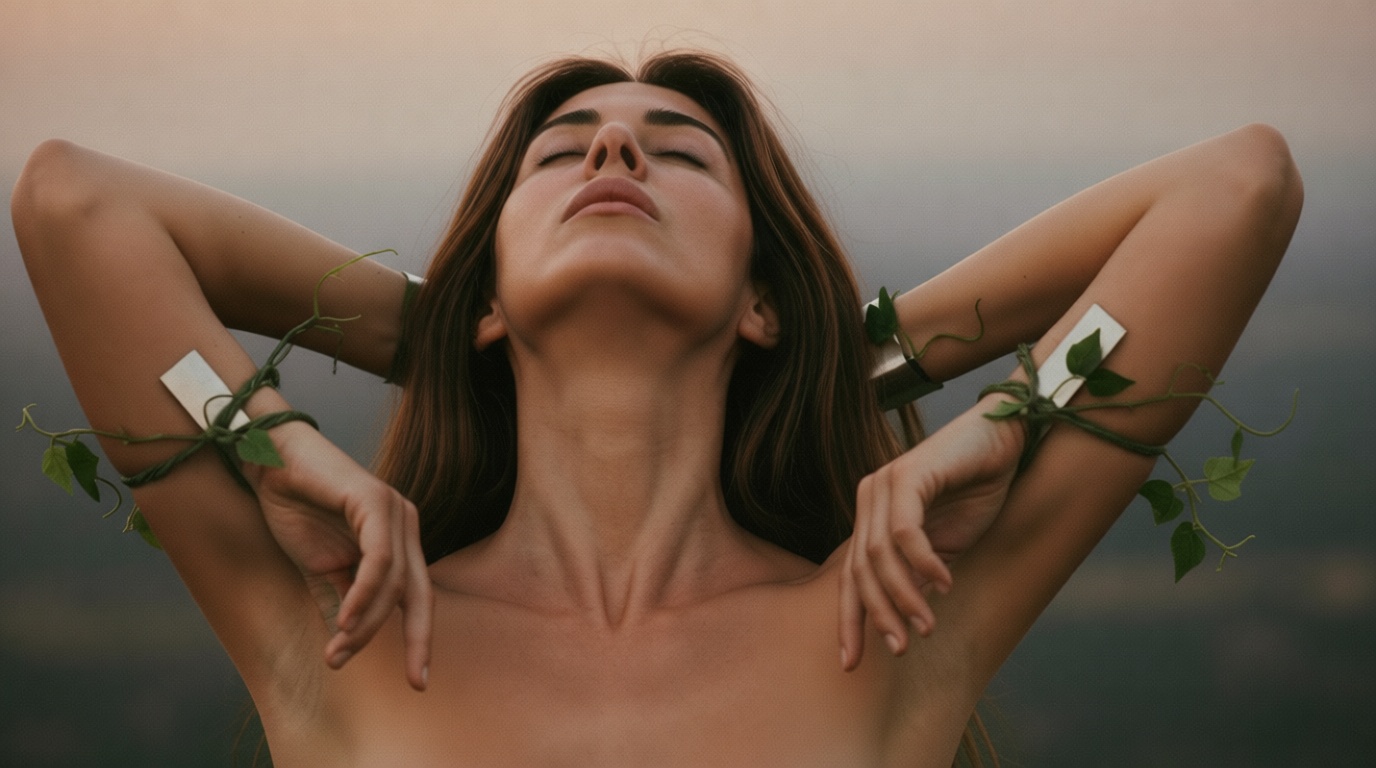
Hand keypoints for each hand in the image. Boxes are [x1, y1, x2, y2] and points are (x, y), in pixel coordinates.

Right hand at [242, 421, 432, 690]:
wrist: (269, 461)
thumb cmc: (296, 507)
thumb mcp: (322, 566)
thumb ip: (340, 601)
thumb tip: (345, 648)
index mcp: (399, 540)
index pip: (418, 597)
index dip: (419, 639)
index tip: (418, 682)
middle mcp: (405, 524)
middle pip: (420, 594)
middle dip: (419, 640)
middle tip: (415, 682)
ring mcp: (395, 510)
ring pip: (394, 583)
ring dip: (365, 624)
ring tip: (338, 650)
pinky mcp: (375, 500)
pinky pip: (378, 558)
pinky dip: (363, 594)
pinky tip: (343, 620)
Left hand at [839, 396, 1023, 669]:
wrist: (1005, 438)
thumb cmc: (976, 490)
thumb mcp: (944, 546)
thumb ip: (919, 578)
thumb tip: (907, 622)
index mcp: (872, 518)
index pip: (850, 577)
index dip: (849, 620)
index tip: (851, 663)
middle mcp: (869, 499)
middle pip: (858, 571)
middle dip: (876, 616)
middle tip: (899, 649)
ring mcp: (884, 483)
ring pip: (878, 557)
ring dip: (903, 597)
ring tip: (926, 625)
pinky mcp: (908, 473)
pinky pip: (905, 532)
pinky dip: (923, 563)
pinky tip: (946, 583)